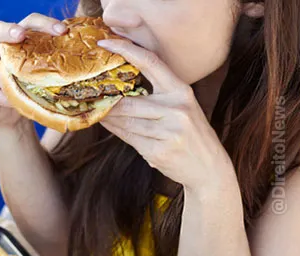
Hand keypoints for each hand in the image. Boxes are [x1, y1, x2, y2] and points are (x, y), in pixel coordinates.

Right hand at [0, 13, 66, 128]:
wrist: (13, 116)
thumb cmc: (33, 92)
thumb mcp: (45, 78)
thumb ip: (57, 68)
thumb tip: (89, 63)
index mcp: (16, 43)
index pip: (27, 24)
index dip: (41, 23)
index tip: (61, 30)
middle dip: (8, 30)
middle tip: (21, 35)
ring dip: (3, 74)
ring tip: (19, 84)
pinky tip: (11, 101)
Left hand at [97, 39, 233, 189]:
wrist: (209, 169)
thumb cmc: (190, 135)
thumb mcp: (181, 109)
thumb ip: (156, 96)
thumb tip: (118, 87)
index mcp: (182, 92)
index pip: (151, 62)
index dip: (126, 50)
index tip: (106, 43)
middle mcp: (177, 109)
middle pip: (129, 101)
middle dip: (108, 101)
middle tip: (90, 95)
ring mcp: (169, 131)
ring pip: (126, 122)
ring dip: (108, 118)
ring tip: (97, 112)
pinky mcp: (160, 151)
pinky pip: (129, 138)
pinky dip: (117, 132)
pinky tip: (110, 126)